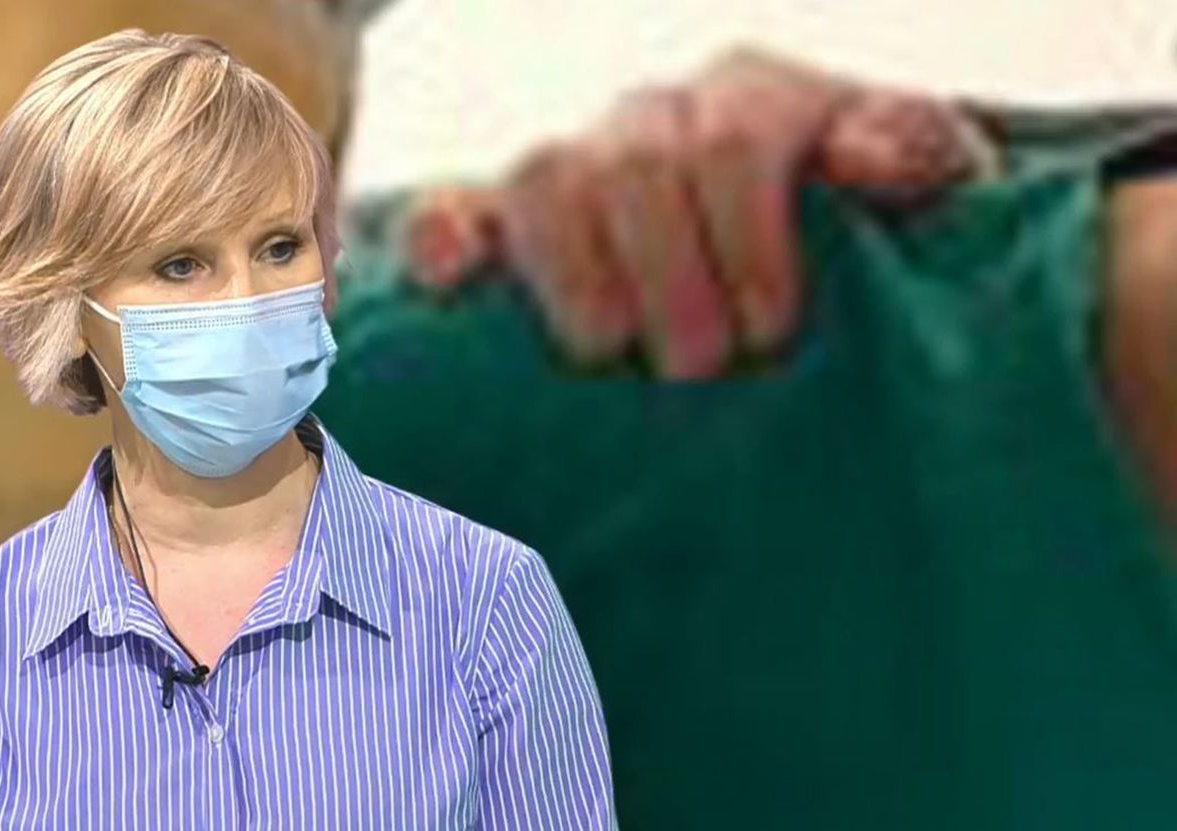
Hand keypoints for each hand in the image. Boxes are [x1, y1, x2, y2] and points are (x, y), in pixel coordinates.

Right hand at [404, 47, 981, 377]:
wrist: (808, 278)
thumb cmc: (865, 251)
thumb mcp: (925, 205)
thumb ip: (918, 157)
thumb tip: (861, 153)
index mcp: (754, 101)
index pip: (736, 138)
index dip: (749, 236)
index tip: (771, 329)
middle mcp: (656, 120)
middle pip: (635, 163)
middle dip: (668, 273)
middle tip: (698, 368)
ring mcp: (577, 168)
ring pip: (544, 177)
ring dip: (571, 270)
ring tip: (602, 350)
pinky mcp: (504, 224)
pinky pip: (453, 206)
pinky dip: (444, 238)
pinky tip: (451, 279)